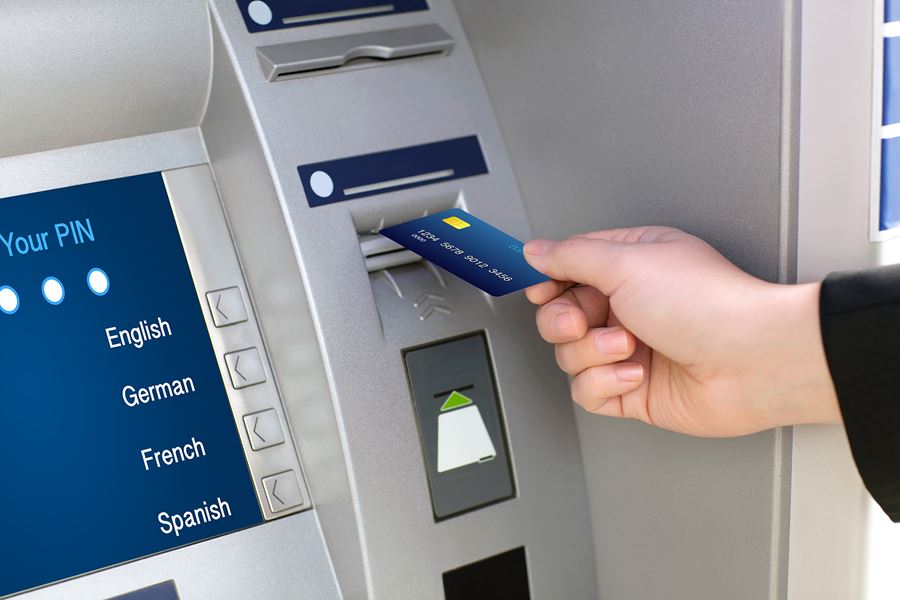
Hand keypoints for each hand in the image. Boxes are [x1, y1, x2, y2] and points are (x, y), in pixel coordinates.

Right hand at [523, 227, 839, 436]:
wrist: (753, 361)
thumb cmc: (708, 304)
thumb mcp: (628, 262)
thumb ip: (572, 256)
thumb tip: (535, 251)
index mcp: (628, 266)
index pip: (567, 270)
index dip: (547, 282)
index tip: (542, 290)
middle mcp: (626, 306)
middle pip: (559, 316)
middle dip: (563, 322)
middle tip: (583, 322)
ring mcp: (628, 349)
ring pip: (569, 356)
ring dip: (593, 354)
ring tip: (630, 347)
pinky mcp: (632, 390)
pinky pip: (588, 392)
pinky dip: (605, 384)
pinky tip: (635, 374)